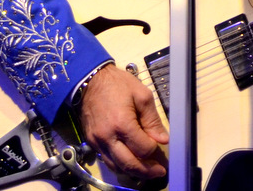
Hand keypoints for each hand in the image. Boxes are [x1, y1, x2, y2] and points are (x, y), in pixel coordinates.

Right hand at [77, 63, 168, 178]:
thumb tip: (162, 139)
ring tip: (146, 170)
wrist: (90, 80)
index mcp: (122, 123)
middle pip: (129, 164)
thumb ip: (153, 120)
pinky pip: (106, 160)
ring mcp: (97, 141)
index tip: (160, 144)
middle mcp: (108, 137)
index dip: (154, 149)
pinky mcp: (91, 142)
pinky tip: (129, 161)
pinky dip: (119, 164)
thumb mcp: (142, 95)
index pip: (143, 148)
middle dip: (147, 171)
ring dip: (133, 171)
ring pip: (116, 166)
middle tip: (158, 171)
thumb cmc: (117, 84)